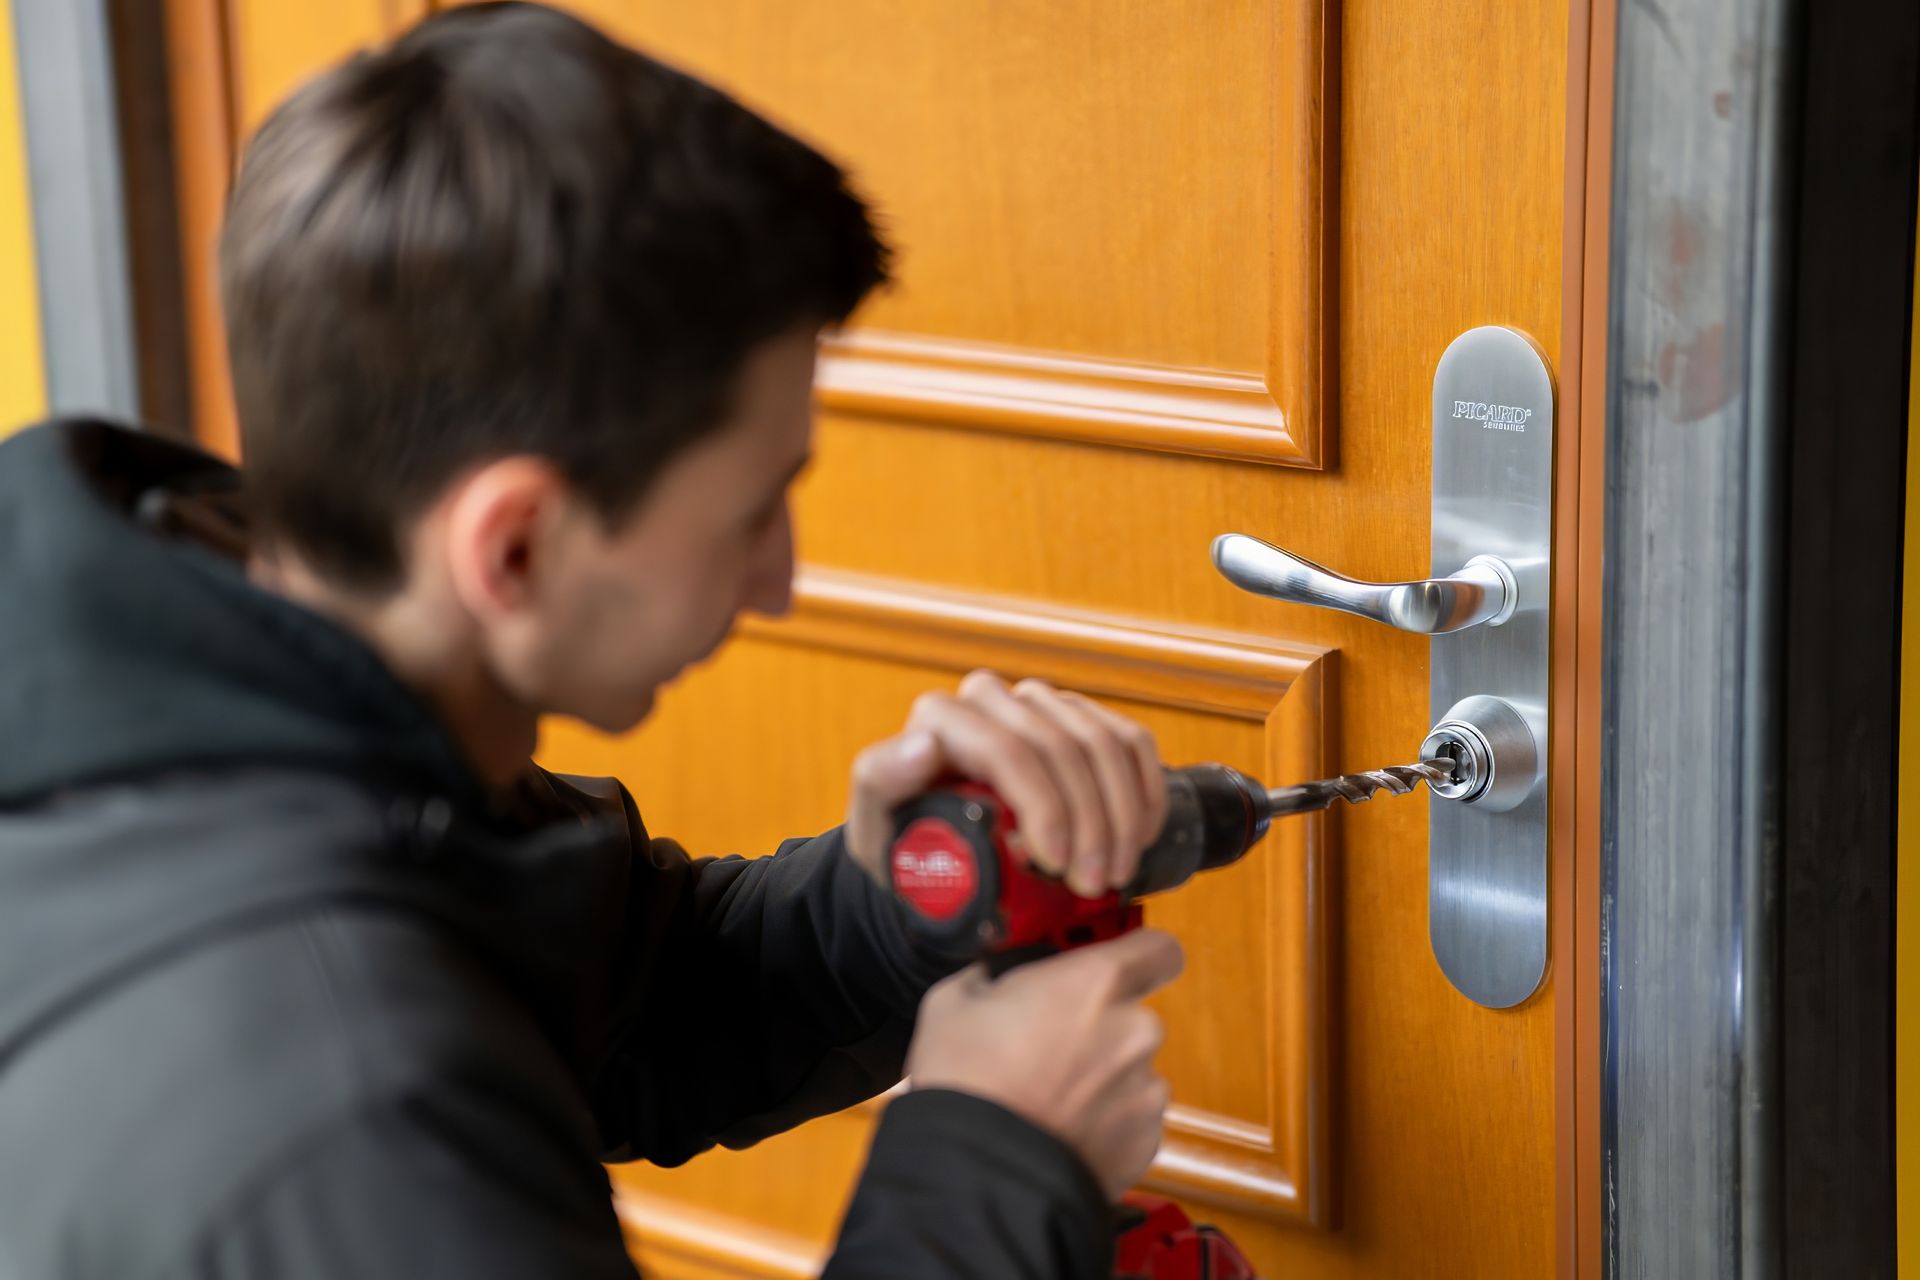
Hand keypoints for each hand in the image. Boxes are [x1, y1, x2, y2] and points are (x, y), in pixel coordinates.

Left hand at [845, 669, 1169, 896]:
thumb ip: (884, 781)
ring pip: (1103, 746)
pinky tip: (1138, 836)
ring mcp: (1040, 703)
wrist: (936, 851)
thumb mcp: (876, 826)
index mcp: (941, 715)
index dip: (1046, 809)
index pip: (1010, 751)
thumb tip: (923, 744)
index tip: (1057, 866)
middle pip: (1063, 750)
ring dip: (1121, 816)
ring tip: (1115, 873)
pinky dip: (1143, 793)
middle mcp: (992, 698)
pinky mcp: (1080, 716)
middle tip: (1094, 884)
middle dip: (1090, 825)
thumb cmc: (905, 842)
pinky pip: (1129, 741)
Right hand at [905, 928, 1184, 1200]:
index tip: (1113, 970)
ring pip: (1132, 1070)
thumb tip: (994, 979)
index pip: (1159, 949)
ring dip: (1101, 1078)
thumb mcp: (954, 1001)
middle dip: (1100, 1027)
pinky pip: (1131, 1119)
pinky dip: (1105, 1123)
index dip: (1140, 957)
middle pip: (1135, 1016)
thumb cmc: (965, 1080)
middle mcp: (1136, 1030)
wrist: (980, 1177)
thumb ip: (993, 977)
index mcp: (1097, 983)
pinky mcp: (1148, 1142)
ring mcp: (1147, 1090)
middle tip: (1048, 1048)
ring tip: (1050, 1102)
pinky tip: (1061, 1133)